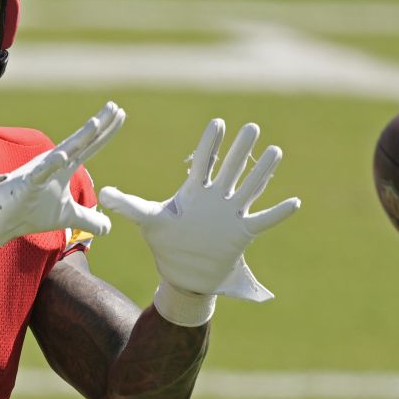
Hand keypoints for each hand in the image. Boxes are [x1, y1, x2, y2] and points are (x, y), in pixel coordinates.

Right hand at [0, 102, 123, 245]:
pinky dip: (52, 165)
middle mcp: (54, 162)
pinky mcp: (27, 184)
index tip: (121, 113)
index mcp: (64, 167)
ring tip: (96, 123)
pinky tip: (64, 158)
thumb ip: (88, 219)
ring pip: (63, 151)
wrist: (0, 218)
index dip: (106, 132)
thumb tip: (108, 227)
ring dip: (79, 138)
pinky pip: (40, 173)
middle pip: (82, 142)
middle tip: (116, 106)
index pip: (90, 146)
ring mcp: (40, 171)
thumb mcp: (67, 217)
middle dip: (99, 124)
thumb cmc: (30, 211)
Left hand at [99, 119, 299, 301]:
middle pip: (230, 168)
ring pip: (249, 187)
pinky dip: (278, 212)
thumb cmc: (166, 244)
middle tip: (251, 127)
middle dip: (240, 149)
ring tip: (275, 151)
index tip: (217, 123)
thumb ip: (129, 205)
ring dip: (262, 171)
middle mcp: (215, 198)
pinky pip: (263, 220)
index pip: (203, 162)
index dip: (210, 143)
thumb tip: (103, 194)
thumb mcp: (148, 221)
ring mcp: (230, 214)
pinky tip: (294, 201)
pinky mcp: (241, 233)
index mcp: (194, 192)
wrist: (183, 276)